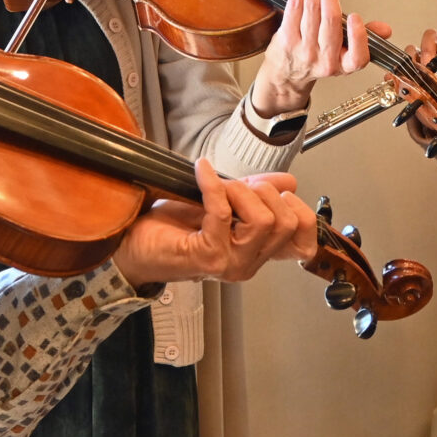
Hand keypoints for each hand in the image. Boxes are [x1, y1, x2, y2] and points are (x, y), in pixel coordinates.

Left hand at [112, 161, 317, 284]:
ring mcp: (229, 263)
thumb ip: (256, 192)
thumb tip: (289, 181)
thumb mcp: (224, 202)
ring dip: (240, 191)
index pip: (304, 245)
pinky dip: (213, 184)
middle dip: (265, 192)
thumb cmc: (171, 228)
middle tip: (238, 186)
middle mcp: (248, 263)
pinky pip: (222, 212)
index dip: (303, 214)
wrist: (132, 245)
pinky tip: (202, 172)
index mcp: (257, 253)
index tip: (282, 194)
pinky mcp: (207, 255)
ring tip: (219, 187)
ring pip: (262, 221)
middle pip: (286, 224)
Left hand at [250, 0, 386, 115]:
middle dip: (330, 1)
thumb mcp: (346, 55)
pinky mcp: (286, 38)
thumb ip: (367, 38)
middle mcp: (324, 59)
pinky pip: (294, 8)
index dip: (357, 36)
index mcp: (343, 65)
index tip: (355, 17)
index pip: (357, 57)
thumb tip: (385, 29)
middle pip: (329, 26)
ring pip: (311, 13)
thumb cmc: (318, 60)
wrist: (287, 74)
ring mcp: (304, 50)